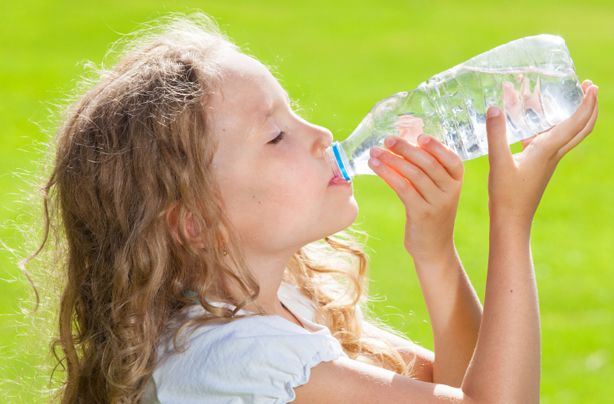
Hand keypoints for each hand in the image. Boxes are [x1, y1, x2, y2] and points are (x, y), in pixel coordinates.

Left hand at [368, 133, 463, 262]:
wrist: (434, 248)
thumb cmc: (431, 213)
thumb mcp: (436, 191)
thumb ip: (427, 170)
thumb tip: (404, 143)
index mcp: (457, 181)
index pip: (451, 159)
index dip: (436, 146)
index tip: (419, 135)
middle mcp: (450, 191)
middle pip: (428, 163)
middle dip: (406, 148)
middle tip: (388, 139)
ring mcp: (437, 203)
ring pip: (414, 174)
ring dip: (392, 160)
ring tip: (375, 152)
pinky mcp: (421, 214)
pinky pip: (403, 188)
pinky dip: (388, 174)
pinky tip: (376, 167)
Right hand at [485, 79, 598, 225]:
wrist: (511, 220)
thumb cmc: (507, 195)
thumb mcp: (498, 162)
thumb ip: (496, 134)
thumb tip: (495, 108)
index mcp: (548, 150)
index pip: (576, 123)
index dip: (587, 103)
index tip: (591, 85)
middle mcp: (552, 154)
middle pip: (582, 128)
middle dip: (589, 107)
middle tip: (588, 87)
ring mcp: (546, 160)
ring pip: (566, 133)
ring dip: (570, 114)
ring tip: (561, 97)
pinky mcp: (537, 165)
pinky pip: (549, 140)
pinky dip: (547, 126)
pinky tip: (530, 122)